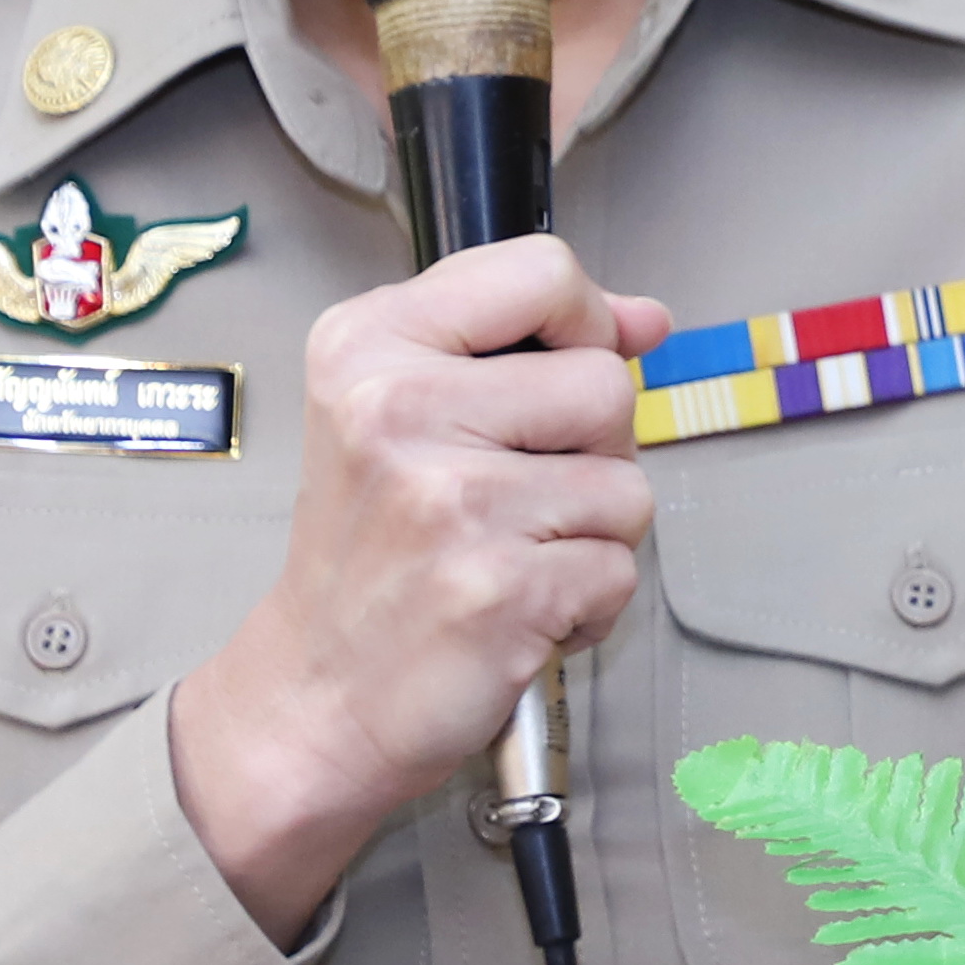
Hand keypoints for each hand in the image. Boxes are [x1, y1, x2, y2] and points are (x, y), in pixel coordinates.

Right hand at [168, 236, 669, 938]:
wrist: (317, 694)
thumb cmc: (371, 556)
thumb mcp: (407, 409)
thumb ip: (528, 344)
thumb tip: (647, 320)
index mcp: (368, 345)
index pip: (542, 271)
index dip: (582, 323)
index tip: (556, 371)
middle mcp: (399, 410)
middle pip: (605, 383)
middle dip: (590, 448)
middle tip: (512, 497)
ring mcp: (451, 502)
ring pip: (626, 484)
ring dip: (590, 535)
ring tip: (509, 556)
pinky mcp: (499, 588)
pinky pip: (618, 570)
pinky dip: (586, 605)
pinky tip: (517, 610)